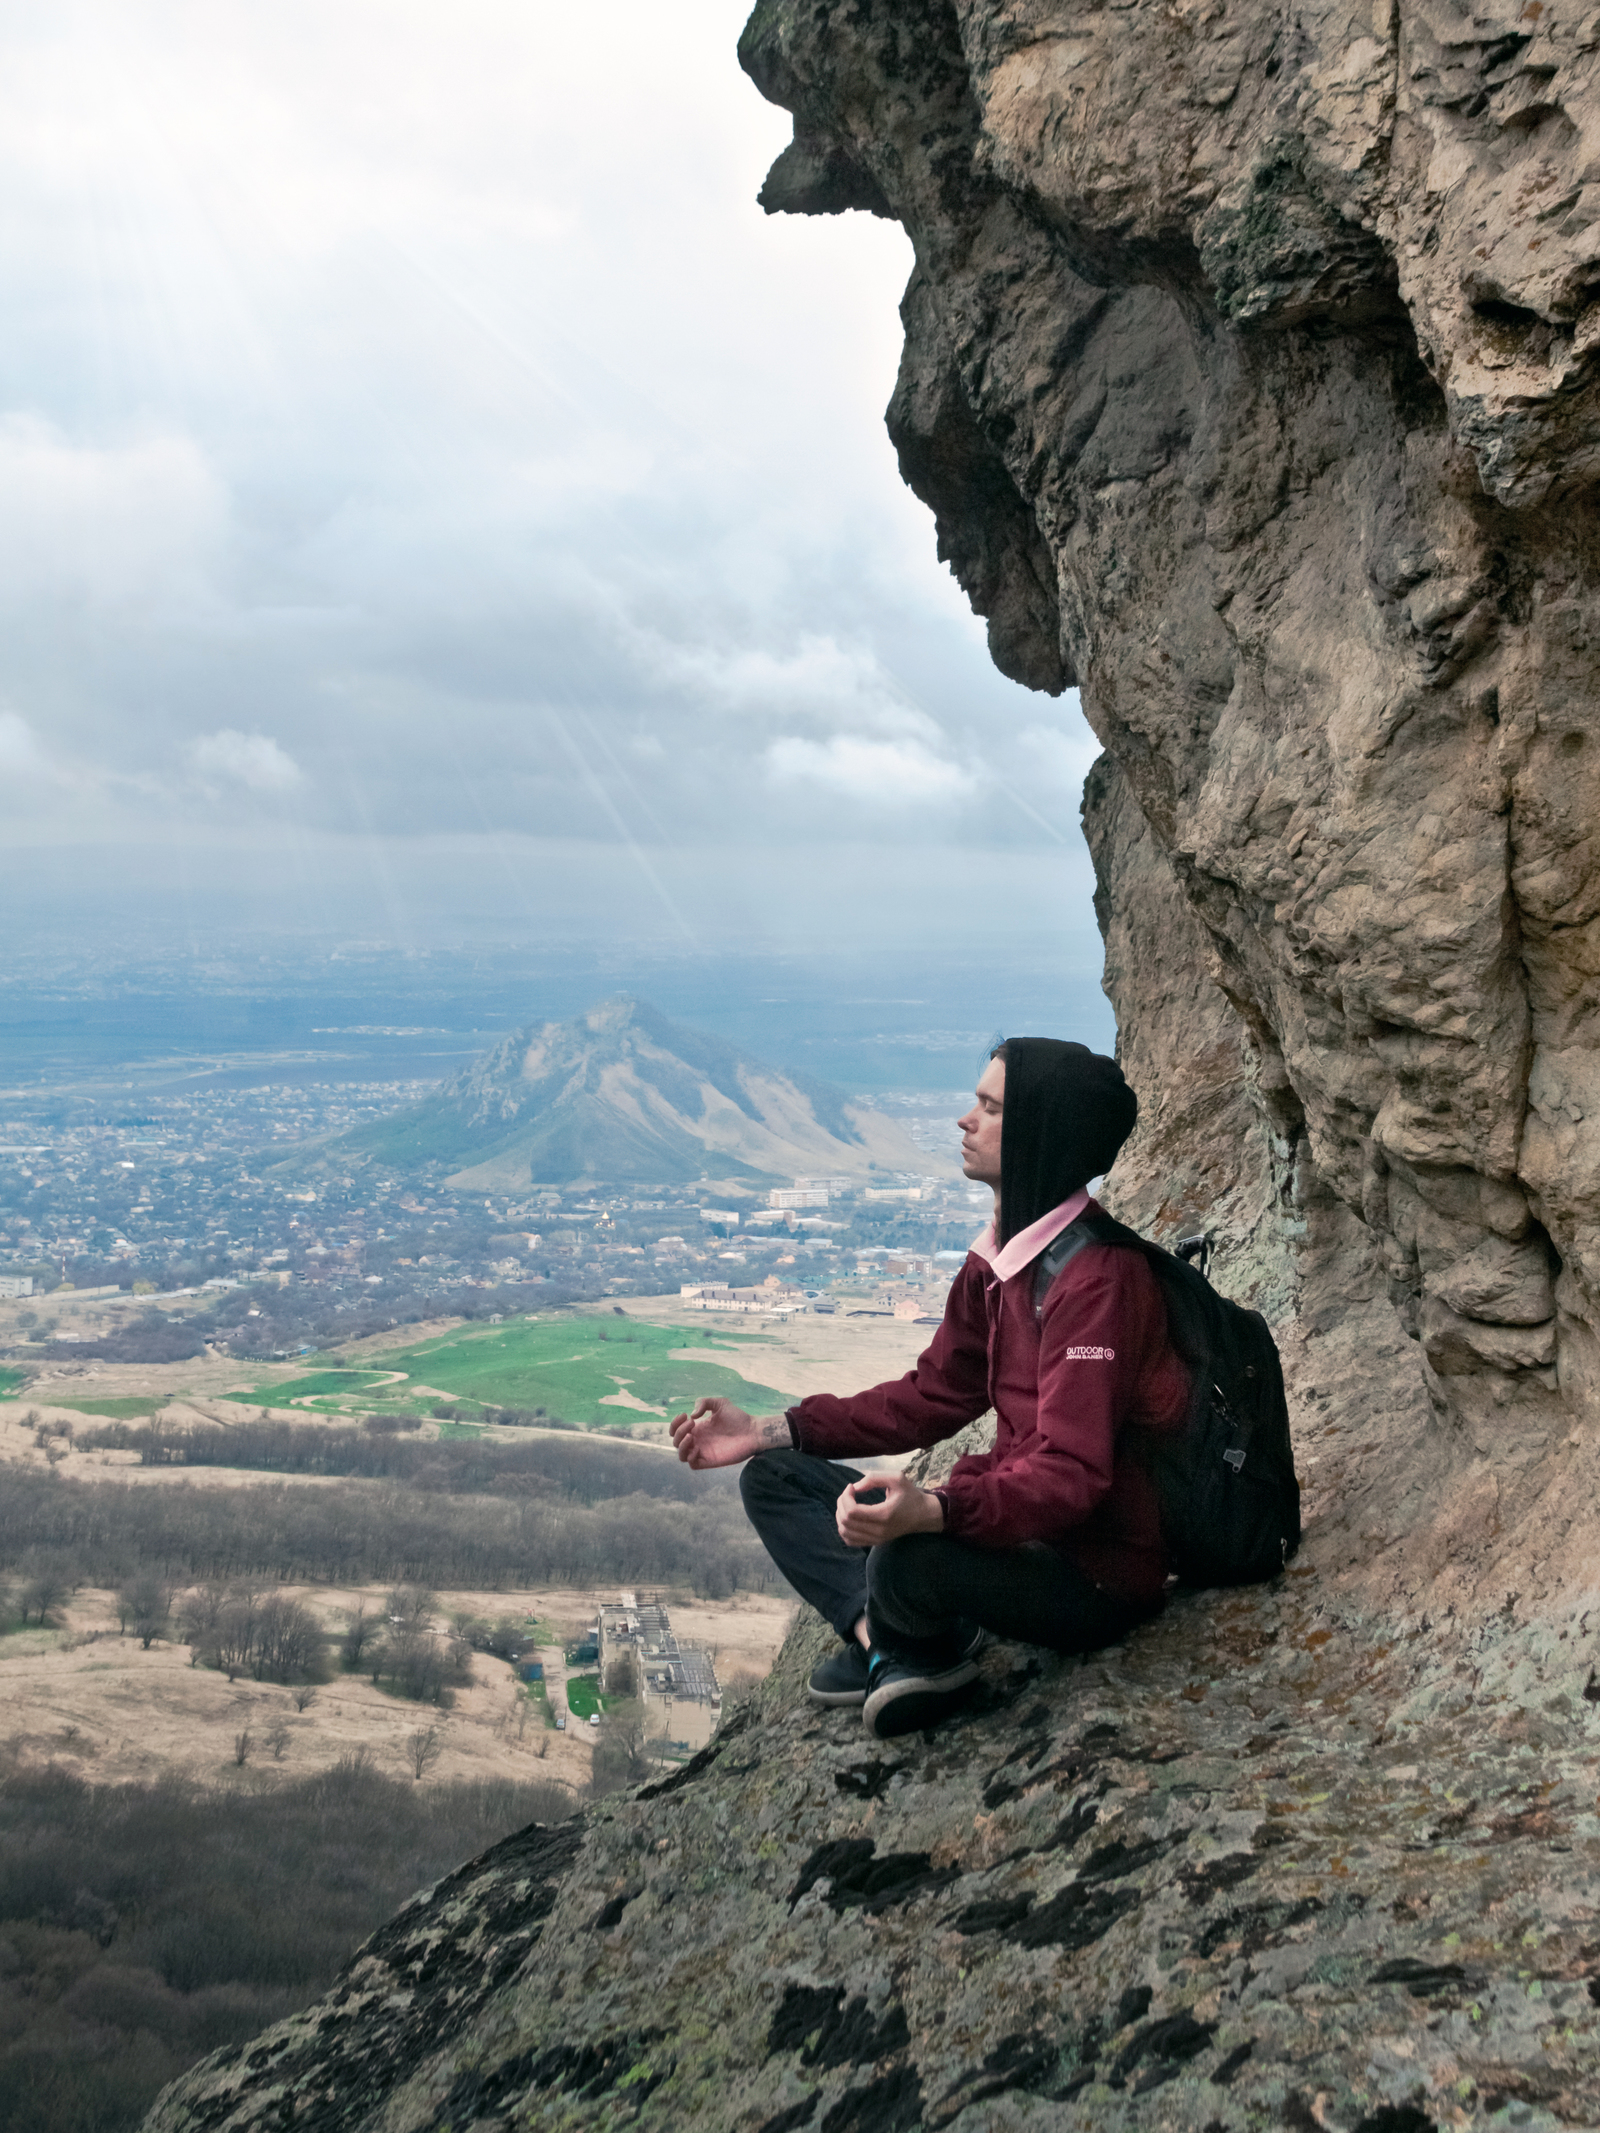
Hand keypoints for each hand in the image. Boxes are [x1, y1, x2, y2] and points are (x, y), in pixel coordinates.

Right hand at [670, 1396, 785, 1468]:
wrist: (753, 1431)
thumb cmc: (738, 1417)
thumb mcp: (719, 1403)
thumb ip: (704, 1402)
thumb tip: (692, 1416)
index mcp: (698, 1428)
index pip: (677, 1429)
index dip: (675, 1423)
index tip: (685, 1415)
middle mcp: (698, 1440)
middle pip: (676, 1441)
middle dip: (679, 1431)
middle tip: (692, 1423)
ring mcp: (703, 1451)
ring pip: (681, 1455)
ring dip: (681, 1445)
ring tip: (692, 1435)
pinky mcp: (710, 1461)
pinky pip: (692, 1464)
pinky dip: (690, 1457)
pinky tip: (698, 1447)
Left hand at [835, 1469, 944, 1547]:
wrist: (923, 1515)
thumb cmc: (910, 1495)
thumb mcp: (897, 1478)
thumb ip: (874, 1478)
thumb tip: (855, 1487)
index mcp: (884, 1515)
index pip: (852, 1512)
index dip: (845, 1497)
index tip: (851, 1487)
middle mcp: (879, 1531)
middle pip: (845, 1522)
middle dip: (841, 1504)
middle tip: (848, 1492)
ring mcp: (876, 1539)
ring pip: (845, 1532)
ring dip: (840, 1515)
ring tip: (848, 1503)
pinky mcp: (874, 1542)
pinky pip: (850, 1540)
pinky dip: (844, 1528)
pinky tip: (850, 1516)